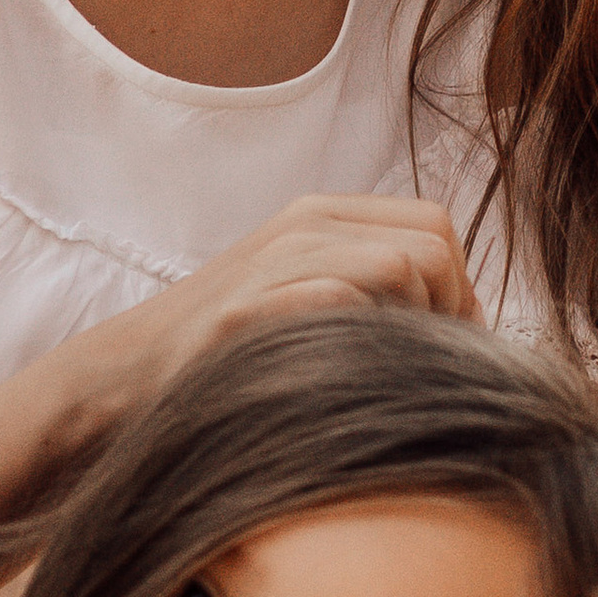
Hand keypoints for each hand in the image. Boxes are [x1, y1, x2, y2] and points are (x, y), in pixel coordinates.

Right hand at [125, 192, 480, 388]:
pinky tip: (346, 380)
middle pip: (433, 245)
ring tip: (388, 371)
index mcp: (323, 215)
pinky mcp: (251, 307)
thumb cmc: (236, 347)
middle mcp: (304, 224)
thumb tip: (466, 315)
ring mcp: (276, 261)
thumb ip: (373, 282)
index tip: (448, 342)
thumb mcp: (305, 289)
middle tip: (428, 365)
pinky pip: (344, 303)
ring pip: (401, 266)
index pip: (436, 224)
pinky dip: (363, 344)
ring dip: (412, 328)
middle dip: (450, 310)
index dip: (461, 286)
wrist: (131, 373)